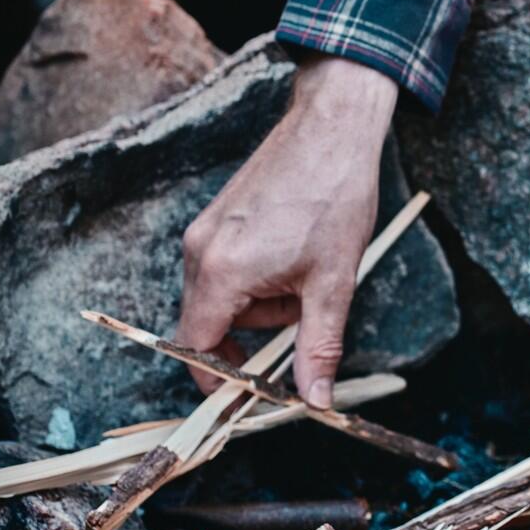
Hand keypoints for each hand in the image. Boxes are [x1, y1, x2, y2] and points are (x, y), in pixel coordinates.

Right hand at [179, 55, 397, 407]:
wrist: (333, 129)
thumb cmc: (334, 197)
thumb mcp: (333, 282)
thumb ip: (318, 348)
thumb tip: (314, 401)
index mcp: (222, 272)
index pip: (195, 348)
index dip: (219, 378)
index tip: (250, 393)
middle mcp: (200, 252)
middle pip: (211, 323)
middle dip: (257, 332)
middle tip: (305, 312)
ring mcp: (205, 231)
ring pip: (224, 295)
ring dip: (264, 302)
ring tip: (308, 270)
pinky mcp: (217, 218)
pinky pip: (228, 268)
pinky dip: (260, 276)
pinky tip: (296, 252)